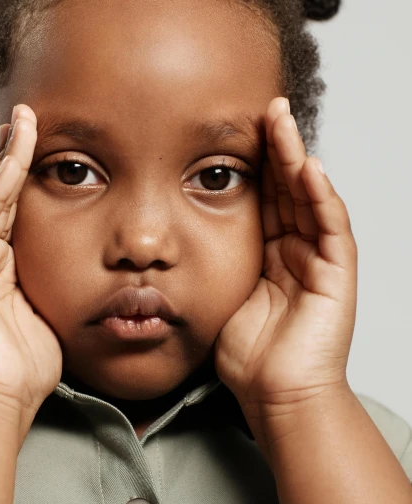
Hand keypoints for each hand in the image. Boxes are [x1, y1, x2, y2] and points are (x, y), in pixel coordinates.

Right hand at [0, 104, 61, 421]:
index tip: (50, 145)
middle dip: (16, 154)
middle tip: (31, 117)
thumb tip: (88, 272)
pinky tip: (14, 156)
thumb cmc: (24, 365)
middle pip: (1, 194)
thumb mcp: (51, 312)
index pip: (18, 210)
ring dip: (8, 157)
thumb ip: (59, 286)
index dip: (31, 177)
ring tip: (23, 120)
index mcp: (4, 267)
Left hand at [214, 96, 356, 415]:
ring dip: (296, 158)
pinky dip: (321, 197)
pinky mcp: (337, 274)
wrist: (276, 396)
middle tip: (263, 107)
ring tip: (282, 121)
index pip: (261, 198)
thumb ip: (208, 266)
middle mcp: (296, 251)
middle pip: (286, 189)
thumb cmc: (248, 358)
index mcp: (268, 255)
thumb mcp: (218, 298)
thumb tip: (166, 246)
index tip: (232, 130)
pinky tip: (309, 168)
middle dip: (275, 148)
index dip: (251, 164)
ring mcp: (319, 260)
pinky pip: (331, 228)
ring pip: (308, 198)